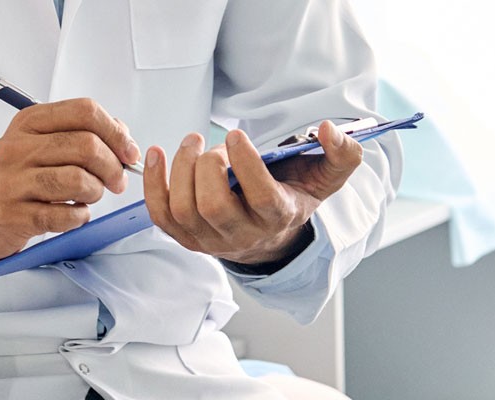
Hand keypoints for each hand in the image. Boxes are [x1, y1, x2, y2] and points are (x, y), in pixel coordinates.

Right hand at [0, 98, 140, 265]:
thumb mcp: (41, 144)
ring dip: (95, 192)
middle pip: (85, 145)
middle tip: (116, 181)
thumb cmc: (19, 178)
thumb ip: (81, 133)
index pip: (84, 111)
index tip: (128, 152)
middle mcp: (16, 148)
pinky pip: (64, 214)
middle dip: (112, 166)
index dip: (116, 132)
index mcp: (28, 123)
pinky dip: (79, 216)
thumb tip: (122, 135)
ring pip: (77, 179)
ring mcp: (11, 181)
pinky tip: (74, 214)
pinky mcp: (12, 214)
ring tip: (89, 196)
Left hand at [143, 121, 362, 264]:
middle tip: (212, 143)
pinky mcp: (184, 237)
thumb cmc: (292, 197)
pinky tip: (157, 155)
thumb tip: (329, 128)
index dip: (246, 165)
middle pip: (213, 206)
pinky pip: (160, 214)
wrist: (269, 236)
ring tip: (192, 142)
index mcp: (277, 218)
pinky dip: (152, 184)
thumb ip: (341, 154)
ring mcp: (209, 240)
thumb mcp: (326, 178)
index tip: (236, 136)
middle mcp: (241, 234)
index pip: (260, 198)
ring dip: (181, 169)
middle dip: (207, 167)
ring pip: (184, 210)